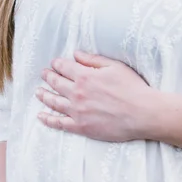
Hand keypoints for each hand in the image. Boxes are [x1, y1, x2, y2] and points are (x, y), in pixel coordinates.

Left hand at [36, 51, 154, 142]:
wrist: (143, 113)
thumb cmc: (132, 88)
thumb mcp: (114, 66)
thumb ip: (92, 60)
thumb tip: (76, 54)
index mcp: (85, 76)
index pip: (64, 67)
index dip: (57, 64)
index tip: (54, 63)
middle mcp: (77, 93)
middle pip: (56, 83)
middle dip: (48, 77)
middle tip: (44, 74)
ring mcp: (77, 111)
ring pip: (53, 102)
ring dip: (44, 96)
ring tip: (38, 92)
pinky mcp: (81, 127)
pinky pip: (59, 123)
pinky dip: (48, 119)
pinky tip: (41, 116)